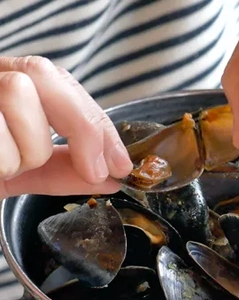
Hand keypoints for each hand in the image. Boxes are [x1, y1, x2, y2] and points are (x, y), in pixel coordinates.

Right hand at [0, 56, 132, 198]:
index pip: (63, 83)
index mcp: (7, 83)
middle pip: (45, 73)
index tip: (119, 163)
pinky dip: (5, 161)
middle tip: (95, 171)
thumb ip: (62, 170)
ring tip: (12, 169)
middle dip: (83, 127)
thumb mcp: (24, 171)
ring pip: (19, 92)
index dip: (99, 122)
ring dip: (30, 149)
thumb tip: (110, 178)